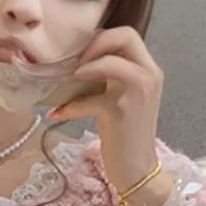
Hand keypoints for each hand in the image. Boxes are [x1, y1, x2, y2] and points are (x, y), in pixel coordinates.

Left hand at [46, 26, 174, 205]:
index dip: (103, 38)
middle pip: (125, 36)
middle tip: (77, 62)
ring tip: (71, 79)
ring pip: (108, 61)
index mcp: (150, 71)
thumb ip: (111, 77)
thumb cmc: (126, 136)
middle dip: (95, 44)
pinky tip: (56, 113)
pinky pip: (87, 99)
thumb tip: (77, 62)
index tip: (85, 54)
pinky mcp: (118, 111)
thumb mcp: (123, 99)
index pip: (129, 35)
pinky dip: (68, 106)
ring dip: (85, 66)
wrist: (137, 170)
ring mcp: (136, 92)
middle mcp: (148, 76)